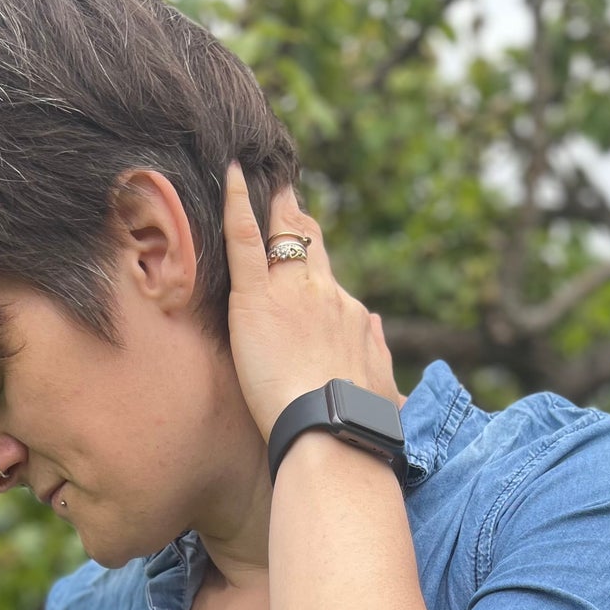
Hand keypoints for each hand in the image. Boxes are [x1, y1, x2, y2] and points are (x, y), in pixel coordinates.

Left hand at [221, 159, 399, 444]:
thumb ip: (375, 350)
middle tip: (280, 191)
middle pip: (309, 246)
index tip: (308, 237)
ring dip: (269, 207)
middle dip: (293, 219)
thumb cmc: (357, 426)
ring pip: (279, 235)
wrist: (335, 434)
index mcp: (352, 317)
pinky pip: (246, 240)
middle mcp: (327, 295)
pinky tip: (230, 175)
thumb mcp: (379, 386)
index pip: (328, 279)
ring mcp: (292, 292)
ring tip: (254, 175)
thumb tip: (376, 325)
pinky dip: (237, 205)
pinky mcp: (257, 300)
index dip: (315, 256)